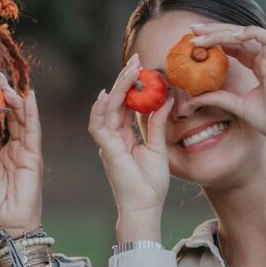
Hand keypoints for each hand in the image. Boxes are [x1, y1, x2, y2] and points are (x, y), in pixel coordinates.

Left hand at [0, 73, 42, 237]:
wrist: (6, 227)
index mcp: (6, 153)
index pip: (3, 122)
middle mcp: (19, 150)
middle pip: (14, 116)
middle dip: (7, 95)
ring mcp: (28, 153)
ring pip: (24, 120)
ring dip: (17, 101)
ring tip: (7, 84)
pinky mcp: (34, 159)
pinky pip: (33, 132)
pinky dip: (31, 114)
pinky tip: (28, 98)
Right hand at [87, 55, 172, 238]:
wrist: (145, 208)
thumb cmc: (150, 185)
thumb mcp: (158, 147)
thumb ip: (157, 124)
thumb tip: (166, 98)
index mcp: (123, 138)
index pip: (125, 106)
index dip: (132, 86)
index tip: (143, 67)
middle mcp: (112, 138)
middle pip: (114, 102)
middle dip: (124, 79)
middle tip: (136, 58)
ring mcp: (107, 144)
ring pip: (106, 108)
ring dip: (117, 88)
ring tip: (131, 69)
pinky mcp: (107, 150)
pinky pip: (99, 125)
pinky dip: (101, 109)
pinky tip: (107, 94)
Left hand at [188, 24, 265, 144]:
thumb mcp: (238, 106)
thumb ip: (219, 98)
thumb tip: (193, 99)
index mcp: (263, 66)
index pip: (238, 46)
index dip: (217, 40)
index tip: (195, 42)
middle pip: (239, 36)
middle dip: (214, 30)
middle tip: (192, 29)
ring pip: (246, 34)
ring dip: (222, 32)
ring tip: (200, 35)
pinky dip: (250, 33)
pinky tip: (230, 36)